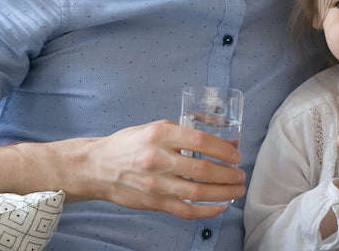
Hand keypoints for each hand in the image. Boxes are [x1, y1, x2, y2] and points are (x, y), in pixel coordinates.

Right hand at [81, 119, 244, 218]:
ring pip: (198, 192)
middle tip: (240, 174)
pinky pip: (186, 210)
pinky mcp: (154, 202)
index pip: (201, 141)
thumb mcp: (156, 127)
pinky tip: (220, 207)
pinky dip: (207, 211)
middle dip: (229, 173)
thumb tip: (223, 140)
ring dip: (224, 192)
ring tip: (237, 189)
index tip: (236, 155)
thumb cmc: (129, 144)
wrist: (97, 167)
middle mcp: (158, 158)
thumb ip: (187, 132)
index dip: (224, 149)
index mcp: (160, 134)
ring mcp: (156, 183)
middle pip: (203, 169)